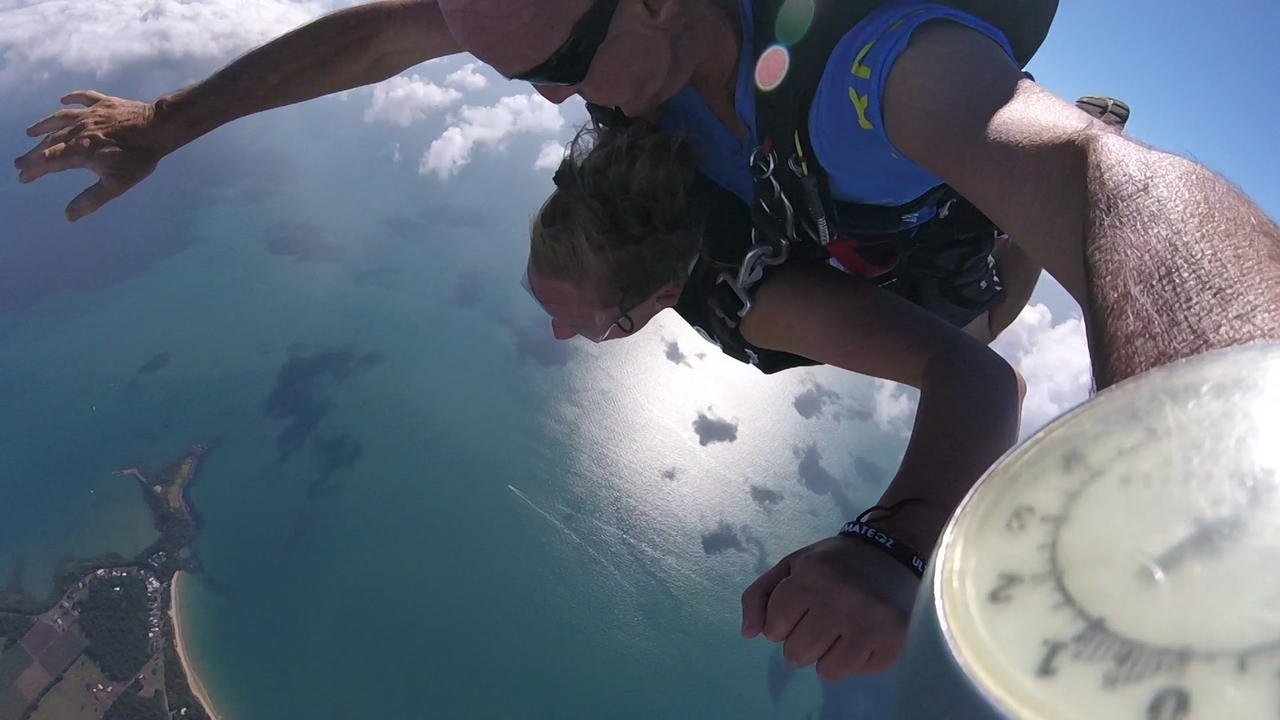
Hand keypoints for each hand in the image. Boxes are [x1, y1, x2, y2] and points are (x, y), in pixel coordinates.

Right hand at [14, 91, 167, 221]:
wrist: (159, 128)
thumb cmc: (138, 158)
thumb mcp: (116, 184)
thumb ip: (91, 199)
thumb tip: (68, 216)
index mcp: (80, 150)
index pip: (50, 161)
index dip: (35, 170)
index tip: (22, 177)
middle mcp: (79, 129)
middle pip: (51, 141)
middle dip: (34, 153)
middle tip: (19, 161)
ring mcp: (91, 114)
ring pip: (61, 118)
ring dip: (44, 125)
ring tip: (31, 132)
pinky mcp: (104, 103)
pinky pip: (83, 98)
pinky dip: (72, 99)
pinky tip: (64, 100)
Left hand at [741, 535, 920, 681]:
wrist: (888, 555)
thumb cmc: (832, 564)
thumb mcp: (790, 567)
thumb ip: (759, 596)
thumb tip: (748, 634)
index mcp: (811, 576)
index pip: (774, 628)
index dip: (781, 622)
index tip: (798, 607)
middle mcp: (841, 600)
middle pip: (796, 654)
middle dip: (801, 642)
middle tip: (820, 620)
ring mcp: (871, 623)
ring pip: (826, 671)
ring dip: (826, 656)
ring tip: (839, 631)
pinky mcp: (894, 642)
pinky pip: (855, 673)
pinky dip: (853, 660)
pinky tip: (861, 635)